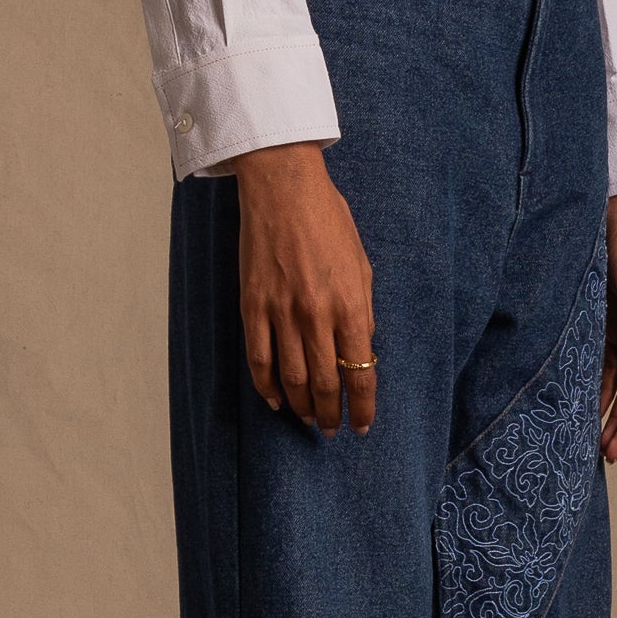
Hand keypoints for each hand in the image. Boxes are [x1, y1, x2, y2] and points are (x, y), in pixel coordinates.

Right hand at [224, 145, 376, 437]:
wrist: (284, 188)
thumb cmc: (329, 221)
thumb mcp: (362, 265)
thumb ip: (362, 311)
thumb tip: (360, 350)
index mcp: (351, 305)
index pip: (361, 373)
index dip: (363, 406)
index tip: (363, 424)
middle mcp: (317, 315)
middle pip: (326, 384)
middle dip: (331, 414)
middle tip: (332, 429)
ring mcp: (281, 312)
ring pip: (292, 379)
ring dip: (301, 407)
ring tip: (308, 419)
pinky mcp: (252, 305)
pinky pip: (259, 358)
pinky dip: (266, 386)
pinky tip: (275, 400)